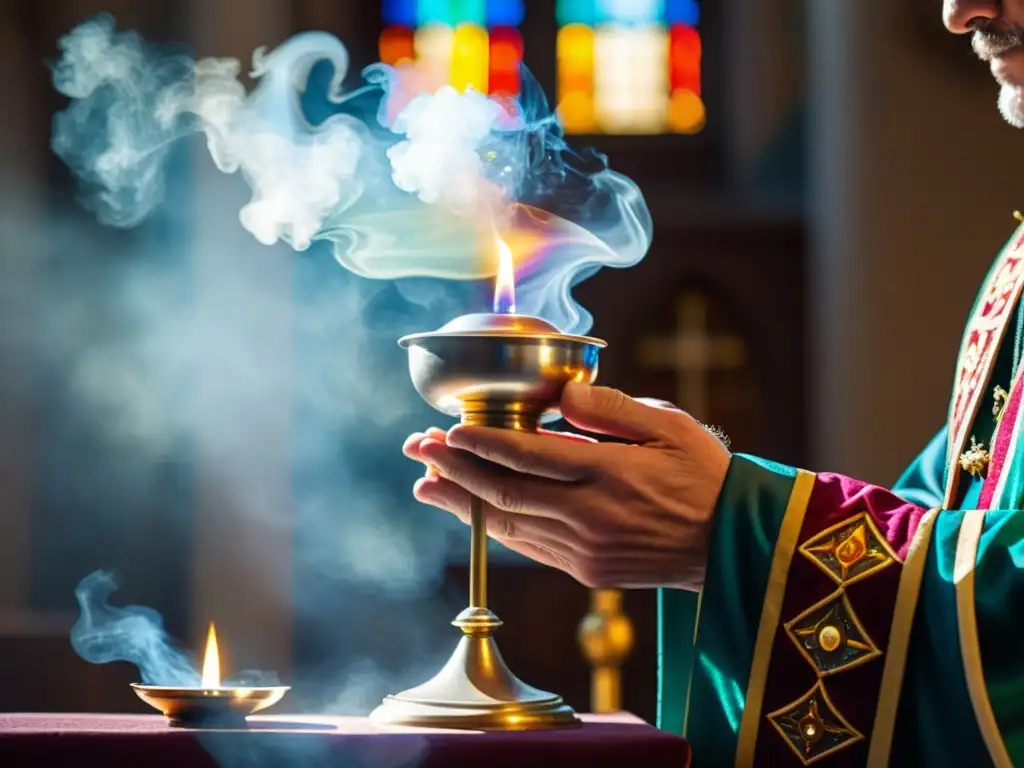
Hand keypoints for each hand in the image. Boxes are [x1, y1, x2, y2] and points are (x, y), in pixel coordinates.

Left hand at [403, 383, 731, 589]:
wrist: (731, 544)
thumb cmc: (702, 474)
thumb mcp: (670, 425)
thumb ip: (612, 408)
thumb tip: (564, 395)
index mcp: (610, 474)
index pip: (529, 457)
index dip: (481, 444)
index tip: (447, 430)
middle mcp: (590, 516)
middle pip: (505, 492)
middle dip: (454, 470)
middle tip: (418, 450)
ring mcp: (585, 549)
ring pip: (508, 524)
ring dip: (461, 504)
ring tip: (425, 484)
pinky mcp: (586, 570)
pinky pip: (529, 546)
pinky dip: (495, 527)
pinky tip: (470, 512)